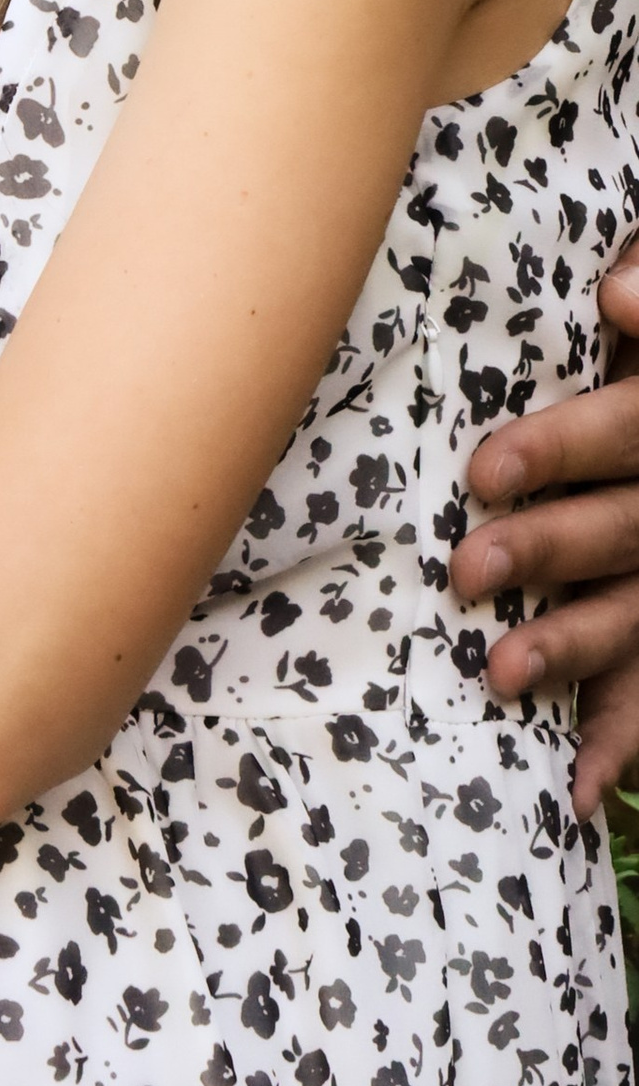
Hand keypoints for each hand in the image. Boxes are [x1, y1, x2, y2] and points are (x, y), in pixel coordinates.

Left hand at [457, 245, 638, 815]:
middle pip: (626, 533)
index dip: (559, 451)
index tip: (482, 468)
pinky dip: (620, 746)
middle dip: (548, 553)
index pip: (629, 433)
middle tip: (464, 570)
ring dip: (573, 649)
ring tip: (497, 674)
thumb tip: (616, 292)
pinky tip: (576, 793)